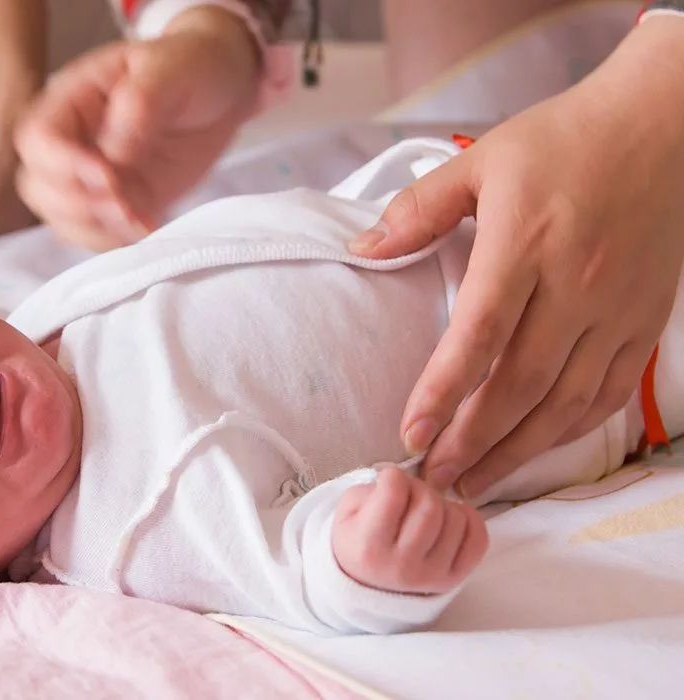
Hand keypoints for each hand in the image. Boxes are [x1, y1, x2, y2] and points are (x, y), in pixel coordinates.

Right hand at [14, 6, 260, 250]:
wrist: (221, 92)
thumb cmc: (190, 67)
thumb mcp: (168, 70)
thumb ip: (138, 106)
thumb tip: (112, 156)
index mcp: (72, 99)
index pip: (37, 139)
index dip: (63, 165)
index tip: (109, 174)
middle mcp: (73, 141)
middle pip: (38, 186)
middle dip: (77, 205)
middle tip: (126, 204)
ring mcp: (93, 178)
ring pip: (62, 218)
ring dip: (95, 229)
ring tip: (139, 219)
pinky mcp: (119, 203)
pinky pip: (97, 234)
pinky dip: (117, 241)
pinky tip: (148, 228)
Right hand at [332, 467, 487, 594]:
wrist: (368, 586)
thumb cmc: (357, 541)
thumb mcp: (346, 513)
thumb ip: (370, 490)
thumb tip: (406, 479)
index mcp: (369, 547)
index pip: (394, 493)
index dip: (392, 476)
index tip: (388, 480)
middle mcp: (403, 566)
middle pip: (429, 505)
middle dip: (420, 488)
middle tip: (409, 494)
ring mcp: (432, 575)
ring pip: (456, 518)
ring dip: (442, 504)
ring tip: (424, 511)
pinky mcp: (454, 579)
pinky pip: (478, 539)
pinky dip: (469, 519)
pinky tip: (449, 519)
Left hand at [349, 17, 683, 497]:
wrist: (659, 125)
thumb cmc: (561, 141)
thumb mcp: (479, 161)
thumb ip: (417, 209)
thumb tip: (361, 248)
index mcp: (524, 243)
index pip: (478, 334)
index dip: (443, 391)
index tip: (410, 434)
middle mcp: (574, 284)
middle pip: (521, 384)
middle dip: (474, 441)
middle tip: (436, 478)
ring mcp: (616, 308)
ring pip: (567, 401)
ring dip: (519, 451)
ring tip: (476, 482)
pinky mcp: (645, 320)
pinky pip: (610, 392)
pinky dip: (571, 430)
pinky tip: (537, 450)